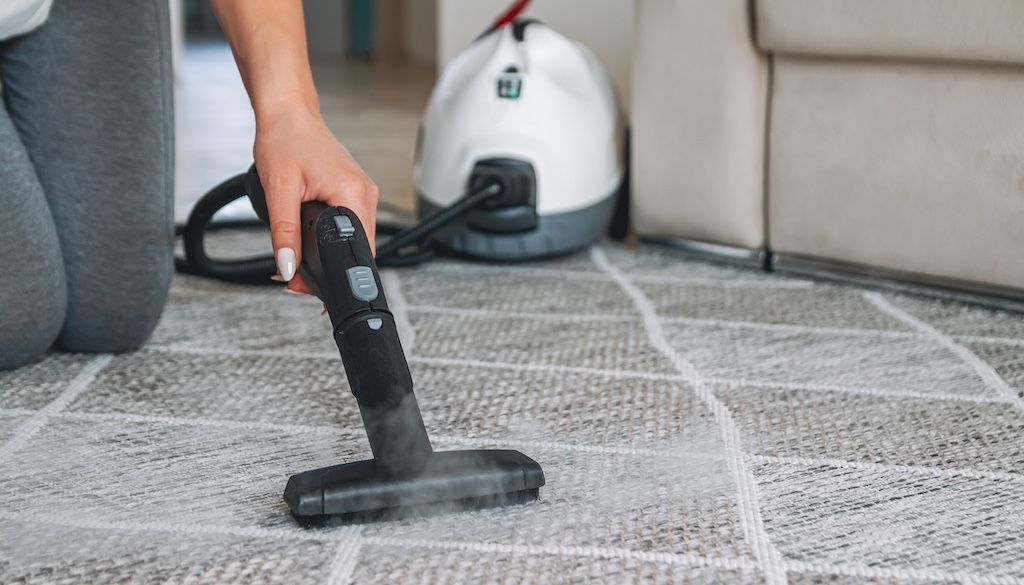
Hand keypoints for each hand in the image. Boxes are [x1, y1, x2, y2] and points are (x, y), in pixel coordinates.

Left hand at [253, 104, 377, 294]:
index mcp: (354, 194)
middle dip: (329, 270)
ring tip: (298, 259)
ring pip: (354, 239)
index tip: (314, 290)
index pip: (359, 251)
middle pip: (359, 250)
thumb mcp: (278, 190)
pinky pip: (349, 224)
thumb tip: (288, 267)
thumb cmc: (286, 139)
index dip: (337, 276)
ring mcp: (362, 193)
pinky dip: (331, 237)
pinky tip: (311, 239)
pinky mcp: (353, 192)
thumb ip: (284, 233)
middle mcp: (365, 195)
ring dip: (329, 255)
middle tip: (294, 277)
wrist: (288, 113)